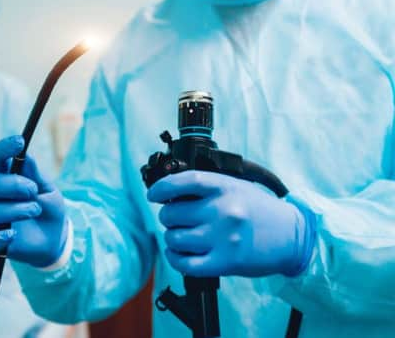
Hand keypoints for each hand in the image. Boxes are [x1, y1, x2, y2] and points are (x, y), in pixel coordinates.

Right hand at [0, 136, 67, 267]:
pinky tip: (13, 234)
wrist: (55, 237)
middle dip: (10, 185)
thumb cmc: (47, 207)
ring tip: (36, 210)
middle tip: (32, 190)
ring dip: (13, 210)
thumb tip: (26, 155)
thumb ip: (36, 175)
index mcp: (2, 177)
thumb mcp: (47, 189)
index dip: (3, 148)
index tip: (20, 142)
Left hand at [148, 171, 311, 277]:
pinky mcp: (225, 262)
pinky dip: (175, 258)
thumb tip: (170, 194)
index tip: (153, 194)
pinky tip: (178, 253)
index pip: (184, 181)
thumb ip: (208, 189)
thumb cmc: (260, 210)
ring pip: (174, 238)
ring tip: (181, 236)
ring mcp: (223, 238)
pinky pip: (185, 263)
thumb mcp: (236, 187)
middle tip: (176, 219)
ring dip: (172, 238)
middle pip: (172, 213)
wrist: (292, 236)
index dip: (162, 187)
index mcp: (225, 187)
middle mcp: (223, 211)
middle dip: (168, 217)